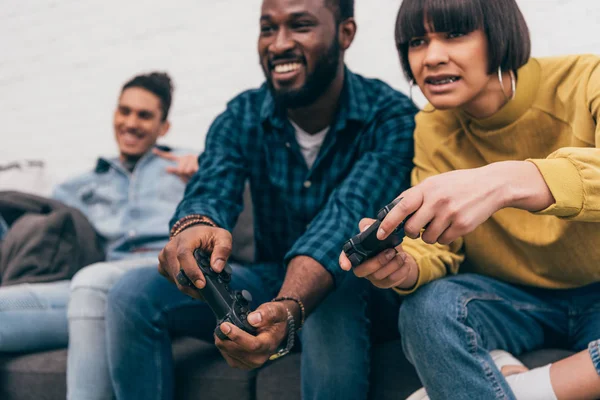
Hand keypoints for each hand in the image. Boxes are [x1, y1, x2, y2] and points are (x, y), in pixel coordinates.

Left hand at [153, 148, 198, 182]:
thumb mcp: (185, 177)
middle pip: (180, 170)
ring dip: (192, 176)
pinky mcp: (198, 161)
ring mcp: (193, 158)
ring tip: (197, 175)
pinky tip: (194, 168)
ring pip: (186, 171)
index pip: (170, 157)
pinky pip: (192, 168)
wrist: (210, 176)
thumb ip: (176, 172)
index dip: (161, 154)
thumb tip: (166, 168)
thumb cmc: (197, 178)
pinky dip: (194, 171)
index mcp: (182, 160)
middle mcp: (187, 156)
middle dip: (185, 177)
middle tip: (193, 177)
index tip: (153, 150)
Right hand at [158, 224, 231, 298]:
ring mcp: (164, 257)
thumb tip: (217, 268)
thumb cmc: (209, 236)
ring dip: (188, 287)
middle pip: (177, 271)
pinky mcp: (162, 265)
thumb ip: (223, 250)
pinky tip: (193, 284)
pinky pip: (172, 280)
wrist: (195, 234)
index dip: (192, 271)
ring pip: (174, 279)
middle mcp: (170, 248)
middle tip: (206, 293)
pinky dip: (183, 285)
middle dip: (191, 285)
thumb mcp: (222, 237)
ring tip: (202, 288)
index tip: (202, 284)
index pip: (183, 255)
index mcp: (185, 239)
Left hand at [215, 302, 288, 369]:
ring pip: (233, 357)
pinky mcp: (245, 364)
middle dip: (226, 340)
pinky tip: (223, 339)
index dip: (237, 336)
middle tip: (219, 327)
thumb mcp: (275, 311)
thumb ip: (266, 313)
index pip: (252, 345)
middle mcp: (261, 357)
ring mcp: (252, 362)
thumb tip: (252, 319)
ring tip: (219, 332)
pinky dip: (225, 350)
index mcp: (269, 344)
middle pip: (239, 352)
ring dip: (223, 345)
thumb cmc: (276, 320)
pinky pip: (231, 360)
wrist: (277, 329)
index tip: (225, 326)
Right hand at [339, 218, 418, 288]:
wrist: (401, 255)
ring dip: (393, 265)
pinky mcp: (385, 283)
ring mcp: (373, 277)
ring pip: (378, 276)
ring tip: (402, 255)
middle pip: (361, 271)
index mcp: (358, 252)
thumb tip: (366, 229)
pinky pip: (392, 281)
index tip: (346, 266)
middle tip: (391, 251)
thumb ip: (371, 226)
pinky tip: (406, 262)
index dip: (344, 261)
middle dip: (378, 261)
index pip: (346, 257)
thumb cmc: (386, 241)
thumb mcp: (380, 230)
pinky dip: (402, 270)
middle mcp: (362, 267)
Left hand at [376, 164, 516, 244]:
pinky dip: (443, 238)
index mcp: (427, 188)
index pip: (401, 207)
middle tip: (417, 228)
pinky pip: (443, 241)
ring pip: (427, 238)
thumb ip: (415, 196)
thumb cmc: (458, 184)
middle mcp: (437, 201)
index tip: (380, 234)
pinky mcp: (462, 226)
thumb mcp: (435, 182)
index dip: (388, 223)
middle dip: (411, 233)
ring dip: (429, 236)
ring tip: (439, 223)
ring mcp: (450, 214)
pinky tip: (451, 226)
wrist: (492, 185)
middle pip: (411, 229)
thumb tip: (391, 212)